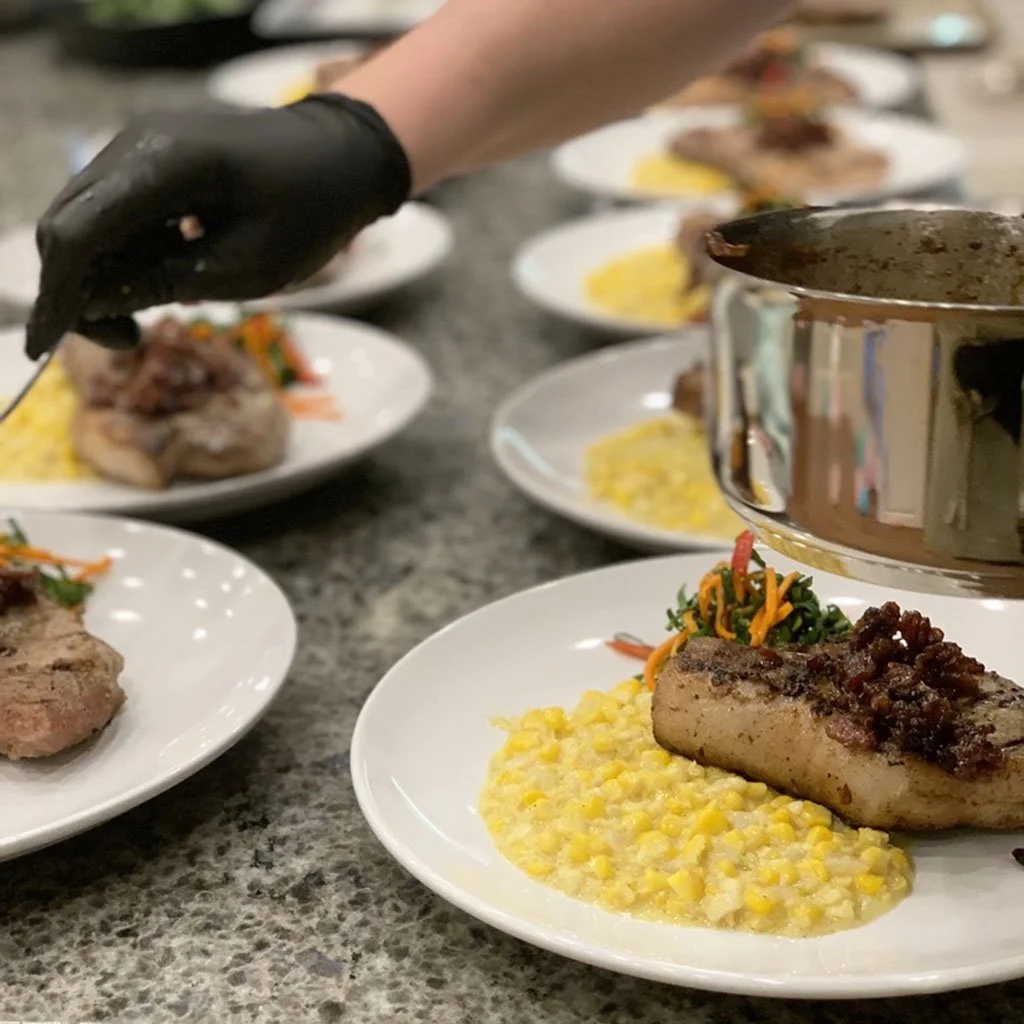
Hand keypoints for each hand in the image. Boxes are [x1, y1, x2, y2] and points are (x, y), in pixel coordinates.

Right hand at [26, 95, 410, 358]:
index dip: (59, 292)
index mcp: (165, 164)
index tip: (46, 345)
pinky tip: (164, 276)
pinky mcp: (151, 159)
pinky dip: (124, 252)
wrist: (343, 158)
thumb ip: (166, 282)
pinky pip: (114, 210)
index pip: (79, 232)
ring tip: (149, 313)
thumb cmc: (312, 213)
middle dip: (79, 290)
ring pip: (86, 218)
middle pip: (68, 223)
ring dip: (102, 273)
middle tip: (127, 338)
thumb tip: (92, 303)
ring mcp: (140, 146)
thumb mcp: (248, 267)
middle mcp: (137, 144)